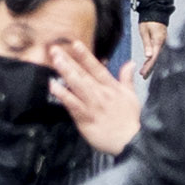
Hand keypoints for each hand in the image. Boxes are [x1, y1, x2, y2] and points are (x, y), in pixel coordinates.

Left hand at [43, 37, 141, 156]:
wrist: (129, 140)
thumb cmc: (130, 120)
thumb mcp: (132, 96)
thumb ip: (127, 79)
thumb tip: (130, 63)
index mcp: (112, 87)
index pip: (97, 68)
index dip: (85, 56)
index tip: (75, 44)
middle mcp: (101, 93)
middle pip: (83, 74)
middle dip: (69, 60)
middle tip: (55, 49)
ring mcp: (92, 105)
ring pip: (77, 85)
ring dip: (65, 72)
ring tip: (55, 61)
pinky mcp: (85, 117)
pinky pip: (72, 103)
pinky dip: (62, 94)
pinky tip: (53, 86)